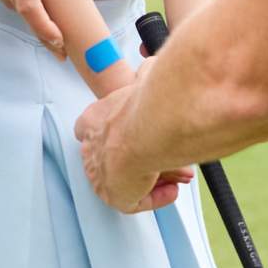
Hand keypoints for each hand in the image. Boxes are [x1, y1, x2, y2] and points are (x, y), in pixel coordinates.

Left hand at [75, 70, 191, 212]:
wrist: (150, 127)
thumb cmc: (149, 104)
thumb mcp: (145, 79)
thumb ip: (146, 75)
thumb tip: (151, 64)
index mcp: (93, 119)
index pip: (90, 130)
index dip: (116, 136)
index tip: (137, 136)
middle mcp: (92, 148)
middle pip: (115, 160)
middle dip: (145, 161)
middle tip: (169, 160)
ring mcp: (101, 174)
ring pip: (128, 180)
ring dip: (156, 179)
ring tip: (178, 175)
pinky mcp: (113, 195)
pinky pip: (134, 202)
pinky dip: (156, 198)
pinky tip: (172, 191)